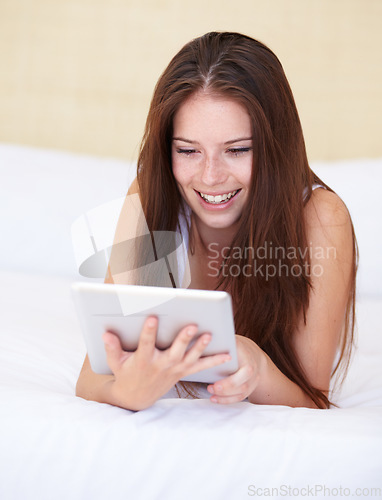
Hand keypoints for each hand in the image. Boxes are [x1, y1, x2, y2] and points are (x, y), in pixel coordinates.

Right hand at [102, 316, 231, 410]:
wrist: (136, 398)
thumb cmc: (125, 374)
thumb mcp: (115, 363)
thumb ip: (112, 348)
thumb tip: (105, 334)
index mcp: (143, 360)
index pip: (145, 344)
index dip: (149, 331)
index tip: (151, 317)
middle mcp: (161, 365)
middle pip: (174, 351)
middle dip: (183, 339)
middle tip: (191, 325)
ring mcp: (174, 370)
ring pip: (190, 358)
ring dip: (200, 347)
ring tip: (209, 335)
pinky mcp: (182, 372)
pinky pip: (200, 367)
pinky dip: (214, 361)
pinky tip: (227, 354)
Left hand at [207, 335, 264, 403]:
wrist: (252, 355)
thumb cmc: (235, 347)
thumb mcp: (230, 341)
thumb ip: (221, 341)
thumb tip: (201, 339)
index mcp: (246, 353)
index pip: (240, 357)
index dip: (230, 365)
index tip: (216, 367)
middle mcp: (253, 366)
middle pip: (245, 377)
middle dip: (228, 384)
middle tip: (211, 386)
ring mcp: (253, 379)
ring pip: (242, 390)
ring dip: (225, 394)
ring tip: (210, 390)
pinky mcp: (249, 388)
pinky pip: (239, 397)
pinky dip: (226, 400)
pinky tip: (214, 399)